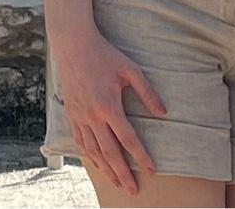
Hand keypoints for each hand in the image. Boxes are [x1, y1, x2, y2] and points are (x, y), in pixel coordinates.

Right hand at [55, 25, 164, 193]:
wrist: (73, 45)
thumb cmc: (104, 55)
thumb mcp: (130, 70)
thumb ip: (147, 92)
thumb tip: (163, 113)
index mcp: (109, 106)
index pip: (128, 139)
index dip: (141, 156)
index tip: (152, 170)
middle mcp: (93, 115)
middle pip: (110, 152)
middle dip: (123, 173)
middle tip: (133, 189)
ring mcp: (80, 116)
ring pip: (93, 150)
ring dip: (106, 169)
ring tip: (118, 183)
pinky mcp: (71, 114)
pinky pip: (80, 141)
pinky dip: (90, 156)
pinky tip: (97, 163)